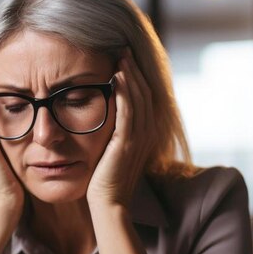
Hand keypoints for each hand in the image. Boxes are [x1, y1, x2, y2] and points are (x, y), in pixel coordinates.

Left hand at [86, 50, 156, 208]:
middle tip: (124, 48)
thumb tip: (106, 115)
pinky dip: (124, 92)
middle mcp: (146, 134)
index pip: (144, 98)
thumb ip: (114, 133)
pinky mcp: (126, 143)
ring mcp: (138, 138)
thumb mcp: (112, 152)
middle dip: (135, 69)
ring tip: (120, 56)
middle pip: (145, 93)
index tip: (125, 58)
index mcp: (145, 134)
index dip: (137, 77)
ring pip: (138, 99)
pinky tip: (116, 77)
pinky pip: (128, 112)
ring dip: (130, 75)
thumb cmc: (106, 182)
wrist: (108, 204)